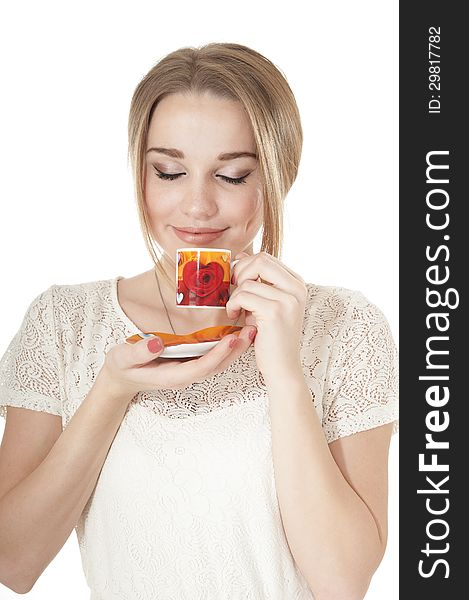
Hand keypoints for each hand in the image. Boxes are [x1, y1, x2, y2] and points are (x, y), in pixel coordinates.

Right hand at [100, 324, 256, 401]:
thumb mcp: (123, 358)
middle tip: (253, 330)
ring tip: (252, 328)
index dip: (219, 355)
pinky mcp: (191, 361)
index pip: (202, 367)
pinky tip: (238, 329)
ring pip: (219, 360)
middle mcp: (187, 374)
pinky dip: (228, 343)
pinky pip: (214, 354)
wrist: (121, 377)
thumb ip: (138, 352)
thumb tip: (156, 342)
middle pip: (218, 365)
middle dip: (237, 350)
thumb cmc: (122, 367)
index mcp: (174, 376)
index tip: (232, 339)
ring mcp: (190, 369)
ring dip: (237, 347)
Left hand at [227, 251, 306, 379]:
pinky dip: (232, 305)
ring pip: (248, 280)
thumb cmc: (271, 336)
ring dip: (234, 295)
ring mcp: (288, 299)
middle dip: (240, 273)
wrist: (282, 367)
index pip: (266, 257)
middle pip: (260, 260)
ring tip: (235, 310)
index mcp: (297, 284)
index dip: (245, 266)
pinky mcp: (275, 312)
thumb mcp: (267, 303)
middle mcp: (297, 288)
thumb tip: (241, 256)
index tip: (237, 284)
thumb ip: (259, 281)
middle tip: (233, 292)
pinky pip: (243, 295)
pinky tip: (234, 317)